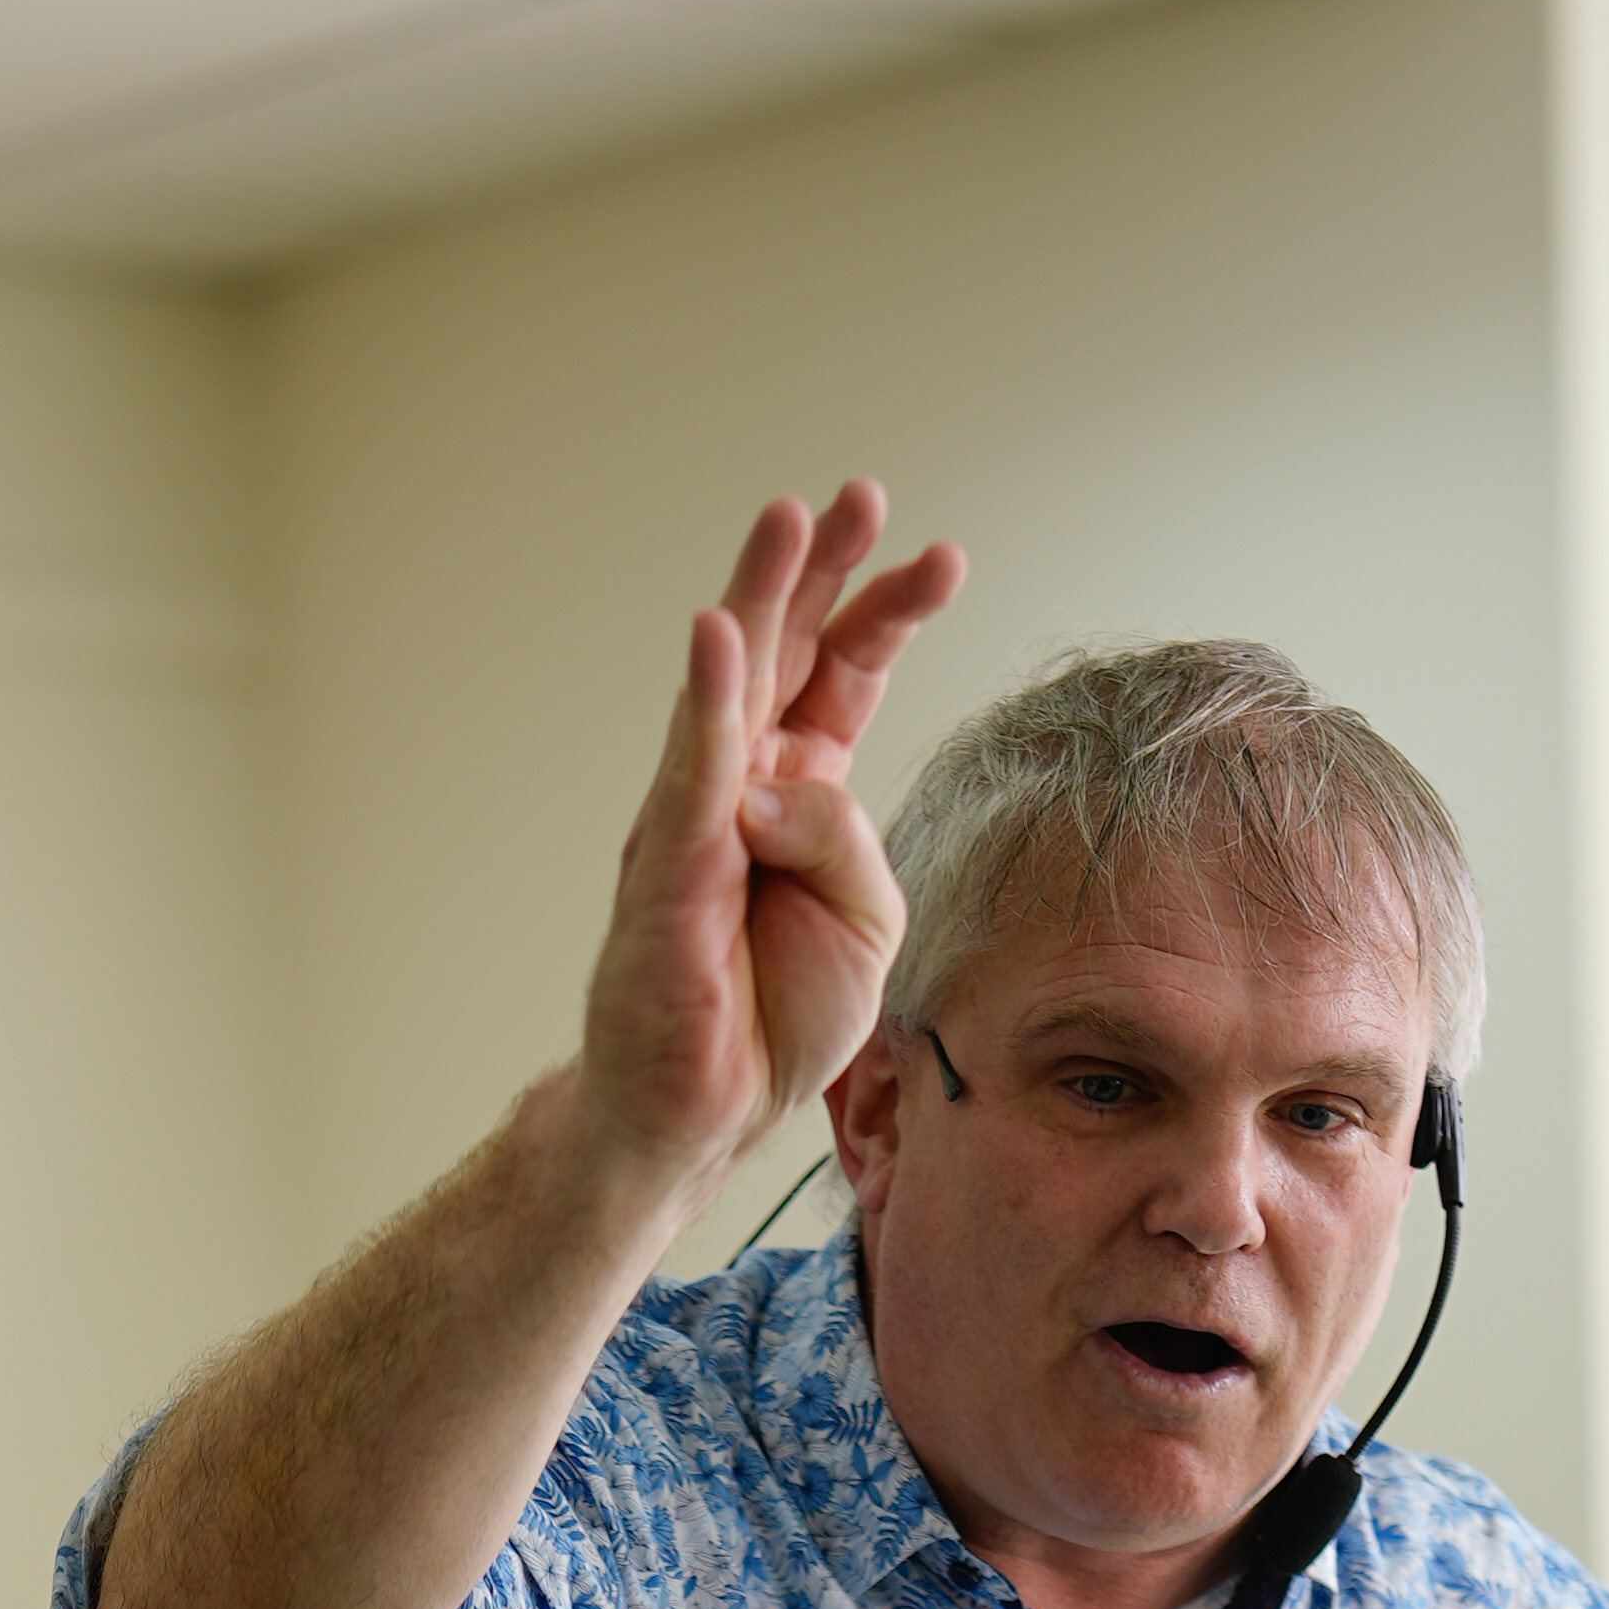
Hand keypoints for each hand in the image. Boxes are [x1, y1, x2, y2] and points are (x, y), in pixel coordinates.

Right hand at [574, 482, 966, 1202]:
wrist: (709, 1111)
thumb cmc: (780, 1017)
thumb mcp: (868, 921)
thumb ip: (848, 839)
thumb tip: (779, 779)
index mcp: (802, 789)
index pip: (848, 674)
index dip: (889, 611)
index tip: (943, 560)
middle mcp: (744, 783)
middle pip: (787, 649)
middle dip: (822, 568)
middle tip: (859, 496)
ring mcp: (697, 816)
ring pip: (732, 684)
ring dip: (759, 595)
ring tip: (789, 518)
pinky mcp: (665, 864)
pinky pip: (690, 769)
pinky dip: (706, 700)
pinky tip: (719, 630)